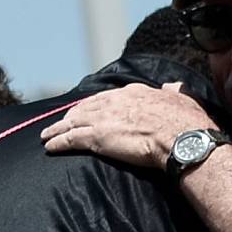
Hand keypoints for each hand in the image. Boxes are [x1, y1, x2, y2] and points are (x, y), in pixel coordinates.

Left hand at [40, 81, 205, 173]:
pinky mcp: (97, 137)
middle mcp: (114, 102)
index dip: (95, 104)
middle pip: (85, 107)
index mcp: (133, 93)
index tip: (88, 108)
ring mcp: (103, 119)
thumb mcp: (182, 97)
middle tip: (62, 121)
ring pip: (73, 122)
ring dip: (58, 128)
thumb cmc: (185, 121)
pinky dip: (58, 142)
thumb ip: (174, 90)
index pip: (107, 97)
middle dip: (72, 115)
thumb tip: (174, 85)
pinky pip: (71, 138)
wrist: (180, 137)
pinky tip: (49, 146)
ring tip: (47, 135)